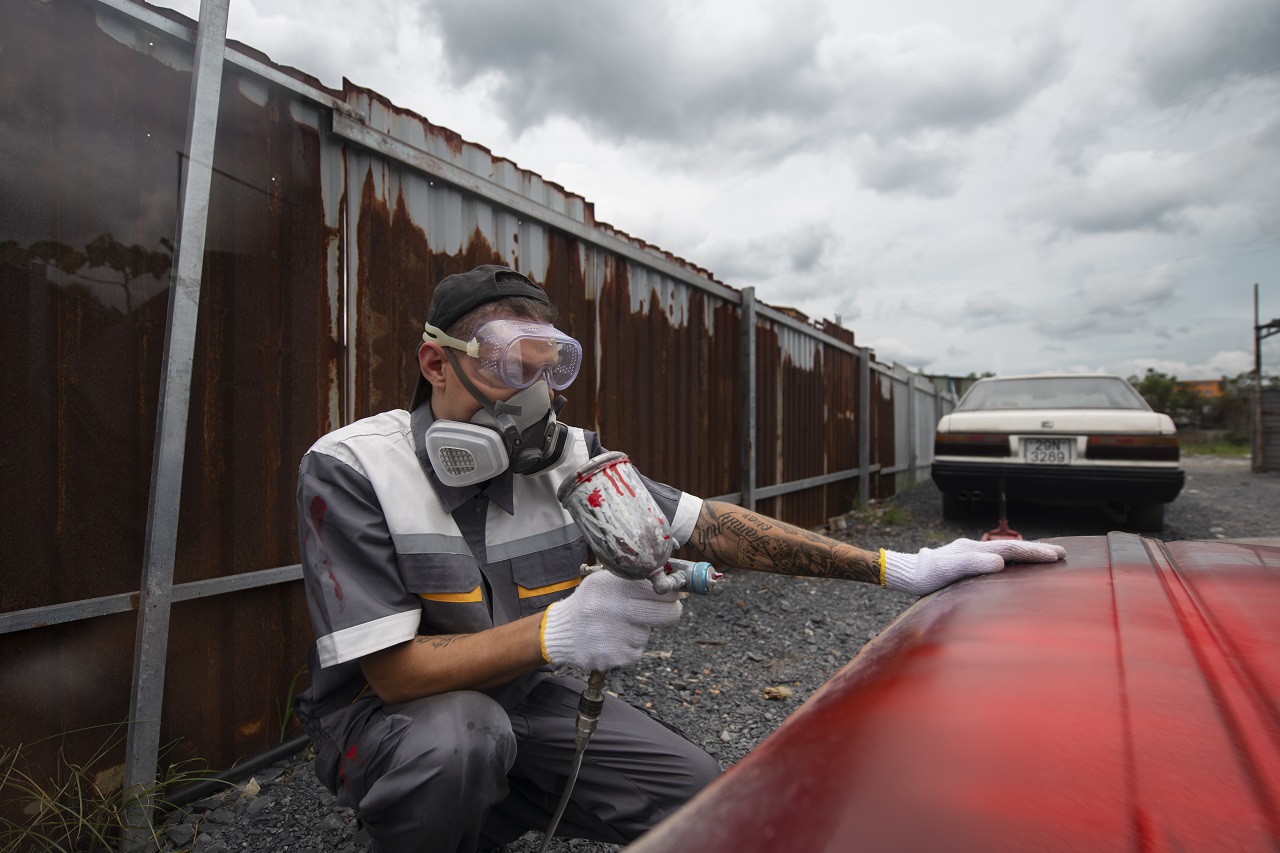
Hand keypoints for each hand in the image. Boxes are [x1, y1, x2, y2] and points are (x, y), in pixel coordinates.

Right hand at [540, 570, 682, 670]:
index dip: (671, 593)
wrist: (561, 632)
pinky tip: (613, 641)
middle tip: (673, 610)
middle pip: (664, 614)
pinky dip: (629, 647)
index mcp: (611, 586)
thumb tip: (670, 580)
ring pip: (646, 634)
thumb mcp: (604, 582)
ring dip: (639, 631)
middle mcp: (612, 609)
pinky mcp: (612, 656)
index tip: (676, 594)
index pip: (655, 589)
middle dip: (672, 612)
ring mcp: (612, 634)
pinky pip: (636, 652)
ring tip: (618, 627)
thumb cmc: (590, 603)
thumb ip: (633, 580)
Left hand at [881, 538, 1065, 595]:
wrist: (904, 572)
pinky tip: (1014, 563)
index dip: (1035, 553)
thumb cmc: (924, 576)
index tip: (1057, 556)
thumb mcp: (947, 572)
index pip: (1010, 550)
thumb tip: (1000, 563)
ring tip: (1047, 555)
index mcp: (974, 549)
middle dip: (1037, 551)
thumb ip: (972, 565)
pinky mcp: (964, 559)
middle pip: (1011, 547)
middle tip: (1062, 553)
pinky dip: (1012, 558)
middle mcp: (974, 547)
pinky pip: (995, 556)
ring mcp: (969, 552)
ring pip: (1004, 550)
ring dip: (1026, 553)